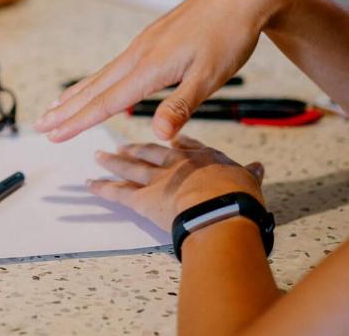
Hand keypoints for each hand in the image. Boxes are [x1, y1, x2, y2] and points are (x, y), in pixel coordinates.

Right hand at [35, 0, 291, 141]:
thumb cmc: (230, 36)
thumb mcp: (212, 76)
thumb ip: (181, 106)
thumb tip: (159, 136)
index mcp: (150, 67)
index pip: (106, 101)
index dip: (78, 121)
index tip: (53, 135)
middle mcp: (139, 55)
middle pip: (94, 88)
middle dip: (66, 110)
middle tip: (39, 125)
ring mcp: (143, 45)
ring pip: (102, 75)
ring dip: (77, 94)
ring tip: (55, 107)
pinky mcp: (151, 40)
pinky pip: (114, 65)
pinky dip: (97, 79)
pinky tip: (96, 83)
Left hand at [88, 136, 264, 230]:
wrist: (220, 210)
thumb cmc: (238, 198)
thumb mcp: (249, 181)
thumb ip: (249, 173)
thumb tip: (258, 167)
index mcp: (202, 158)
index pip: (186, 146)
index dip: (176, 143)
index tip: (169, 138)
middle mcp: (176, 164)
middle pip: (151, 153)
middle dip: (136, 149)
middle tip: (122, 146)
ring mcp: (157, 179)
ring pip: (130, 167)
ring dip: (113, 162)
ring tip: (99, 157)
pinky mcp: (142, 199)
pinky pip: (117, 192)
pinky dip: (102, 188)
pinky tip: (89, 184)